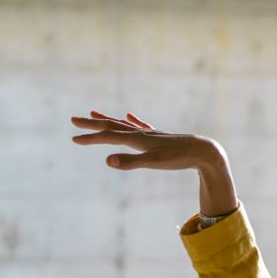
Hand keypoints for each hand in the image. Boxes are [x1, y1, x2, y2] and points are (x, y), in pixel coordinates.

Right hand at [71, 110, 237, 215]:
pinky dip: (132, 120)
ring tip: (94, 113)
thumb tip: (107, 161)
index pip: (108, 137)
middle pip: (112, 126)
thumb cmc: (178, 159)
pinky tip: (130, 115)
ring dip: (108, 119)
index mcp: (137, 139)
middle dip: (92, 125)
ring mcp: (151, 134)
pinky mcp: (160, 137)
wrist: (204, 152)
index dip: (90, 139)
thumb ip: (130, 162)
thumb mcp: (153, 163)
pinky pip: (142, 126)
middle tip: (73, 120)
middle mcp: (142, 133)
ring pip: (124, 124)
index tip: (72, 139)